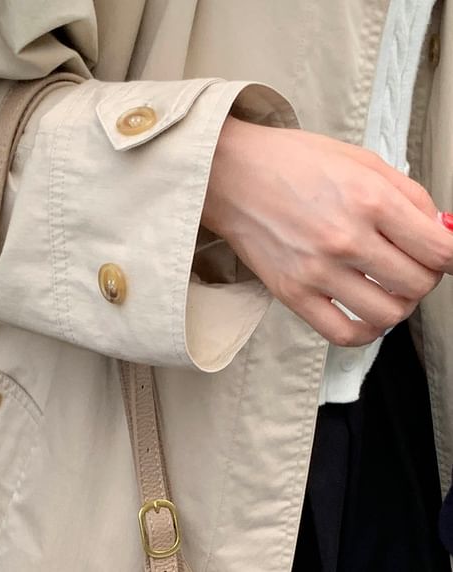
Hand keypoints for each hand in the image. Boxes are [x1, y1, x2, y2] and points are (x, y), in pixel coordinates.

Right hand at [202, 116, 450, 346]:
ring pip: (389, 314)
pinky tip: (366, 315)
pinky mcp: (292, 292)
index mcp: (369, 199)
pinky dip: (366, 332)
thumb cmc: (290, 162)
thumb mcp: (361, 160)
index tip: (445, 255)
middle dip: (425, 276)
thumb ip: (410, 196)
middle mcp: (346, 238)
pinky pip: (343, 333)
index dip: (452, 256)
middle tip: (411, 263)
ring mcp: (317, 270)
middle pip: (419, 283)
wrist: (229, 175)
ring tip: (388, 288)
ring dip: (399, 304)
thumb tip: (443, 231)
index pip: (441, 250)